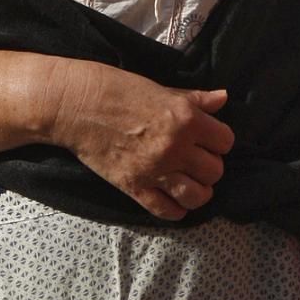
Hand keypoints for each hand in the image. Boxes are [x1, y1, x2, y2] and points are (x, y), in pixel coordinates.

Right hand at [45, 60, 233, 221]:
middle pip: (215, 170)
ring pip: (198, 196)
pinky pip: (168, 211)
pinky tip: (171, 198)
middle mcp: (176, 147)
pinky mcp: (135, 187)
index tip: (205, 139)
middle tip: (193, 159)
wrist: (74, 103)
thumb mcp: (158, 88)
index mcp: (185, 117)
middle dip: (208, 165)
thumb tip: (223, 98)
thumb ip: (193, 98)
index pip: (226, 141)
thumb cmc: (115, 88)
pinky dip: (175, 209)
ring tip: (187, 182)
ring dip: (197, 190)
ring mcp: (156, 170)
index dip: (217, 140)